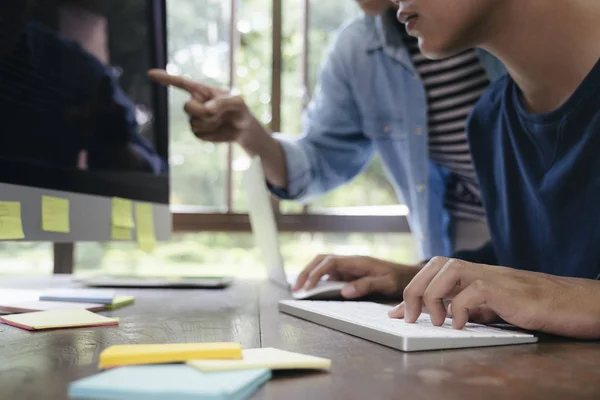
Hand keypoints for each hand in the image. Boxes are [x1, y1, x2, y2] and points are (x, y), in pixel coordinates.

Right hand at [147, 69, 264, 143]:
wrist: (242, 129)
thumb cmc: (239, 110)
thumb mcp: (237, 102)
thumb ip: (222, 103)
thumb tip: (206, 110)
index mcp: (202, 91)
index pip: (181, 83)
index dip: (166, 78)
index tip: (150, 74)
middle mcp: (195, 102)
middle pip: (187, 107)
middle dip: (202, 112)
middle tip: (218, 113)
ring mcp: (194, 118)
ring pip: (194, 122)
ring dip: (210, 124)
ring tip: (221, 121)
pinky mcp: (197, 132)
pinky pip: (199, 134)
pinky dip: (211, 133)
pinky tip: (218, 129)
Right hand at [293, 255, 421, 298]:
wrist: (408, 275)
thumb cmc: (398, 278)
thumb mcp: (386, 283)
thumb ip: (366, 285)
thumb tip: (344, 291)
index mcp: (357, 261)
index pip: (330, 262)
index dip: (316, 274)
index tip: (308, 288)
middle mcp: (350, 261)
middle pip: (321, 261)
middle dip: (307, 272)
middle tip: (296, 289)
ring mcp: (348, 267)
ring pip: (323, 266)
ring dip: (310, 275)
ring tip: (299, 290)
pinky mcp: (349, 273)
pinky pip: (329, 274)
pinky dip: (318, 279)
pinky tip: (312, 289)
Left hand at [388, 256, 599, 338]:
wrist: (563, 302)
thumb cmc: (525, 305)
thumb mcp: (486, 306)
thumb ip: (462, 306)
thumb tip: (434, 316)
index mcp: (469, 273)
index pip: (430, 271)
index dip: (409, 291)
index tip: (395, 314)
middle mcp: (476, 269)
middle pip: (433, 265)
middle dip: (413, 291)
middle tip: (409, 318)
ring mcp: (489, 276)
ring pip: (447, 270)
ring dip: (433, 297)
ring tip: (436, 322)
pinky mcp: (503, 289)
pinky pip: (472, 291)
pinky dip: (459, 309)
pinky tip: (459, 325)